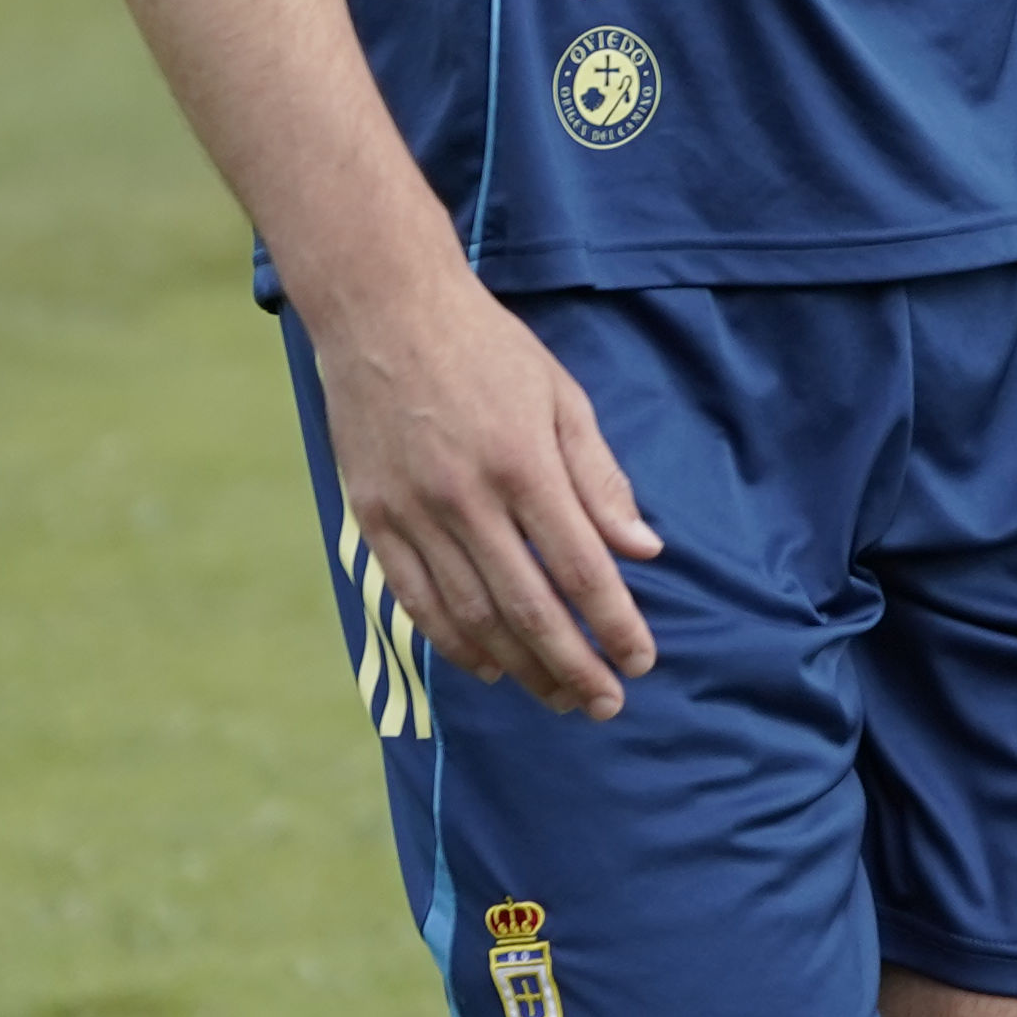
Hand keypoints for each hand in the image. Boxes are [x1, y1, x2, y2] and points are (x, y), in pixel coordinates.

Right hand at [299, 261, 663, 718]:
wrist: (384, 312)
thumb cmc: (489, 349)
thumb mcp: (562, 397)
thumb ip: (601, 478)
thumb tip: (644, 549)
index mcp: (525, 464)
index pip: (581, 567)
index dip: (614, 623)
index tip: (641, 662)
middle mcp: (467, 497)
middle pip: (528, 607)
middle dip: (572, 666)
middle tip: (604, 705)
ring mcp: (413, 512)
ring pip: (471, 616)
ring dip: (518, 666)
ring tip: (555, 695)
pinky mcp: (372, 518)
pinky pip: (415, 600)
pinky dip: (452, 641)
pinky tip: (486, 664)